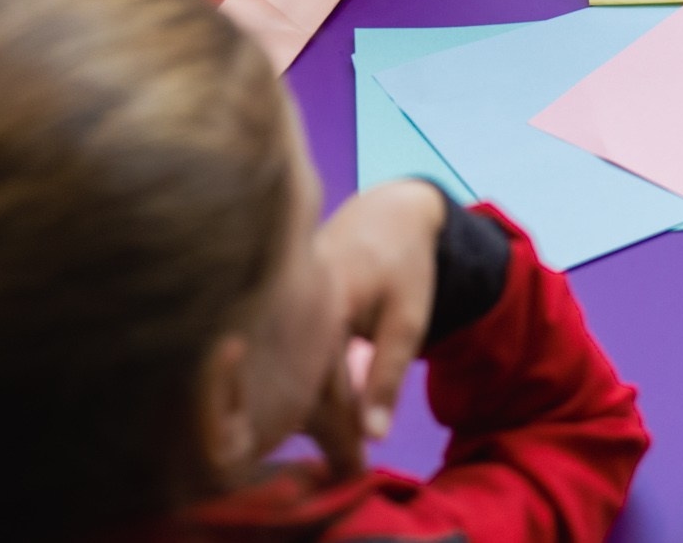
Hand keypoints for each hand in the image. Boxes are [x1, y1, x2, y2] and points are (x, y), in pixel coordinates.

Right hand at [304, 180, 447, 474]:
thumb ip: (388, 375)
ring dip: (301, 410)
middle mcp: (291, 304)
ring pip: (281, 373)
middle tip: (344, 466)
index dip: (336, 432)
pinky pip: (278, 355)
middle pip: (293, 384)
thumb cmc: (403, 265)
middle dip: (316, 428)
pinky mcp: (274, 307)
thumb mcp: (408, 320)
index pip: (321, 385)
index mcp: (325, 303)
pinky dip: (294, 385)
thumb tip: (372, 436)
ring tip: (331, 446)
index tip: (352, 468)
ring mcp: (277, 303)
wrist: (387, 213)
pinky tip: (308, 413)